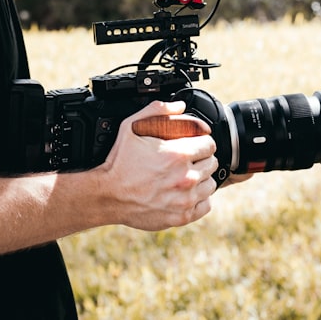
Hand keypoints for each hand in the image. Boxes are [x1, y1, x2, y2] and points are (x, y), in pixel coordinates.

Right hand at [97, 100, 217, 231]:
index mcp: (177, 155)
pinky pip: (205, 205)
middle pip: (211, 163)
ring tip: (187, 176)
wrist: (109, 195)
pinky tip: (187, 193)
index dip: (202, 141)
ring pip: (210, 184)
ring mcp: (185, 199)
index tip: (195, 144)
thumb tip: (179, 106)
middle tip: (188, 160)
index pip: (209, 144)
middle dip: (202, 159)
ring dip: (201, 178)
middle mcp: (185, 177)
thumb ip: (157, 110)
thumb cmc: (120, 162)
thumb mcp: (131, 127)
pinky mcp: (182, 216)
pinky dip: (199, 199)